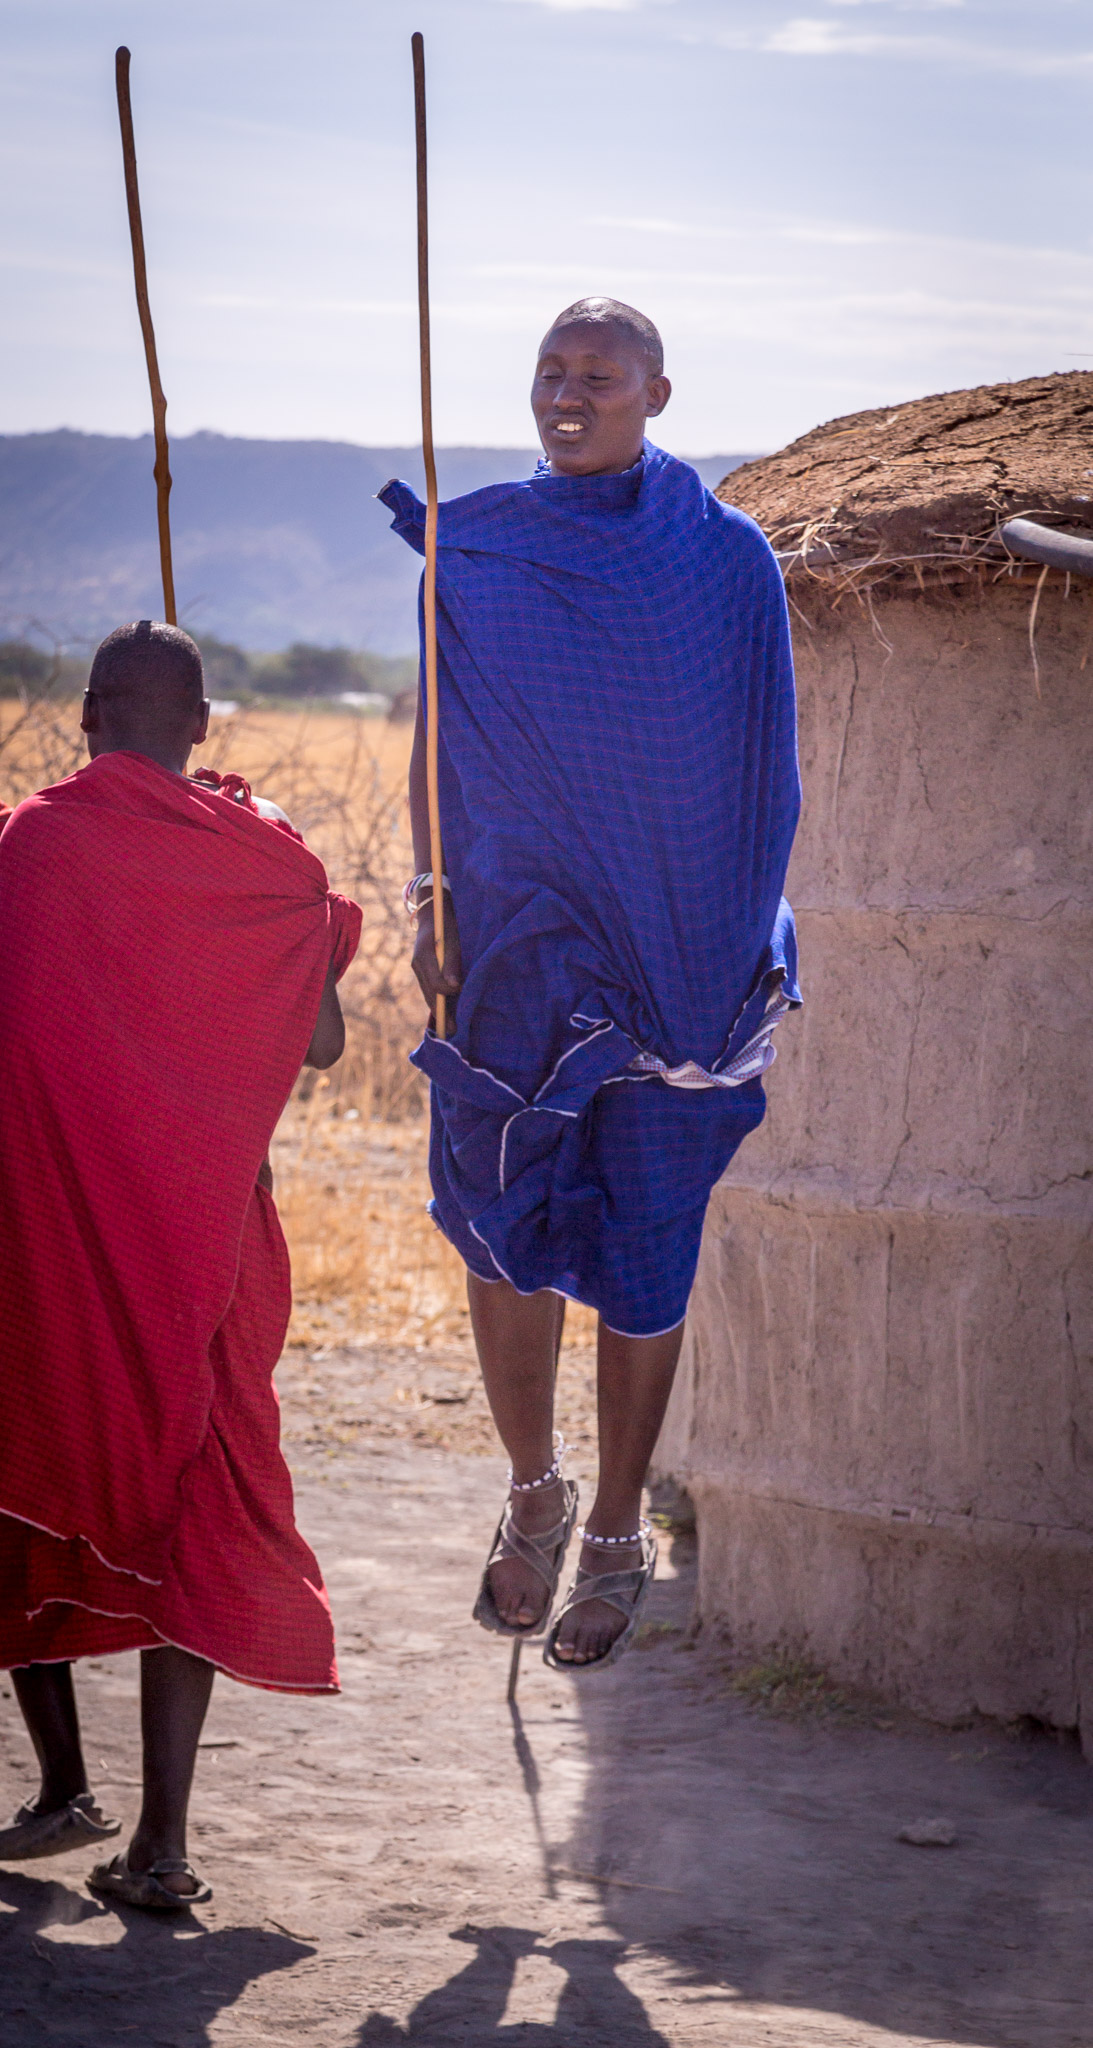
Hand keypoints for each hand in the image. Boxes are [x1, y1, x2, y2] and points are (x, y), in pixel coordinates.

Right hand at [412, 898, 462, 1019]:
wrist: (434, 913)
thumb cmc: (447, 924)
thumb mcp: (453, 940)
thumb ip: (452, 963)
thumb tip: (454, 987)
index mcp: (423, 956)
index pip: (435, 984)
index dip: (449, 992)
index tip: (461, 992)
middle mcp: (418, 965)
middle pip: (429, 994)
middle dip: (442, 1013)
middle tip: (453, 1029)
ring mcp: (419, 969)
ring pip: (429, 994)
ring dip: (440, 1010)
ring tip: (451, 1026)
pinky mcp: (424, 971)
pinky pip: (430, 989)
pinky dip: (439, 1001)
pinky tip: (448, 1012)